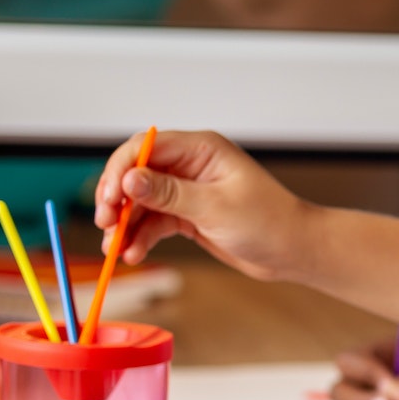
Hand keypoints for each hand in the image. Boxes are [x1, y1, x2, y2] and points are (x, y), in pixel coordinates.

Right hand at [93, 129, 311, 279]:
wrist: (293, 251)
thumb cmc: (269, 222)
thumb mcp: (215, 207)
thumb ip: (169, 194)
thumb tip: (130, 179)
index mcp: (201, 149)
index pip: (146, 147)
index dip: (121, 169)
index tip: (109, 197)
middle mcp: (191, 165)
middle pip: (137, 174)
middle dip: (116, 199)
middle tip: (106, 224)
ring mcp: (188, 191)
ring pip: (142, 202)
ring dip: (125, 224)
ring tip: (116, 248)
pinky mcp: (188, 214)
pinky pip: (154, 222)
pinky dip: (141, 236)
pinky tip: (132, 253)